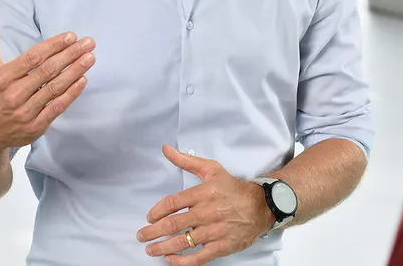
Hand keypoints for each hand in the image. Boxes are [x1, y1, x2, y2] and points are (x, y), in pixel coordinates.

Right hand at [0, 7, 95, 154]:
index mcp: (3, 77)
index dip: (53, 46)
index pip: (33, 58)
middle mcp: (14, 94)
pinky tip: (83, 80)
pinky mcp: (35, 126)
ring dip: (75, 72)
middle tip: (89, 43)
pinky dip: (71, 94)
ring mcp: (25, 112)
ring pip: (54, 88)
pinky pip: (57, 108)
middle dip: (71, 55)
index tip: (71, 36)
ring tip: (90, 58)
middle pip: (47, 71)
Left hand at [136, 145, 272, 264]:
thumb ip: (186, 161)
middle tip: (141, 236)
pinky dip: (182, 261)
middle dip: (152, 232)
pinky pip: (198, 258)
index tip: (149, 217)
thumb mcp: (212, 169)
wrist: (261, 206)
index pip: (172, 203)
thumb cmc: (233, 188)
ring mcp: (214, 231)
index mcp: (203, 193)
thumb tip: (166, 149)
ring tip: (150, 250)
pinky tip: (170, 260)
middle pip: (173, 224)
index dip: (157, 211)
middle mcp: (207, 212)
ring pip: (182, 242)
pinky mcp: (221, 247)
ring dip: (162, 247)